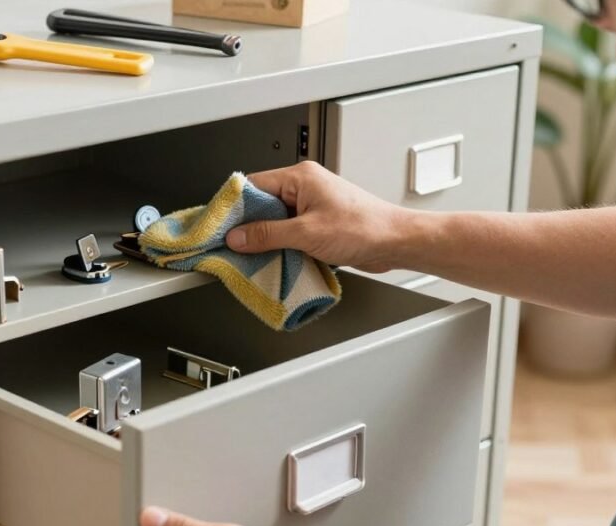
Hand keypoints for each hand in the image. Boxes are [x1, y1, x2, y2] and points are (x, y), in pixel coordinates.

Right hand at [227, 161, 407, 271]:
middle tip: (234, 246)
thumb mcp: (307, 233)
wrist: (395, 242)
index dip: (234, 206)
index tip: (220, 226)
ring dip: (266, 239)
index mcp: (300, 177)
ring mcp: (311, 206)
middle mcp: (304, 187)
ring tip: (255, 256)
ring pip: (274, 221)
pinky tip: (276, 259)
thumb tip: (238, 237)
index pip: (253, 185)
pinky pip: (289, 232)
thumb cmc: (364, 227)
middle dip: (248, 226)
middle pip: (261, 204)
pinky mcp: (317, 223)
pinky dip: (281, 246)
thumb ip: (268, 235)